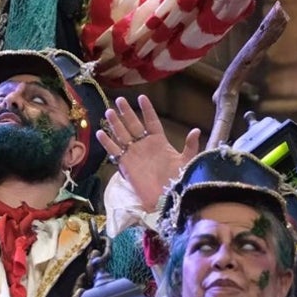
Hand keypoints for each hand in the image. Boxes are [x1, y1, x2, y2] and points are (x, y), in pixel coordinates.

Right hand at [97, 95, 200, 210]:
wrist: (166, 198)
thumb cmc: (177, 180)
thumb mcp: (186, 161)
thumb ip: (190, 146)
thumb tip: (196, 130)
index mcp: (159, 141)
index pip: (151, 121)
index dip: (147, 110)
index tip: (141, 98)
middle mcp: (145, 145)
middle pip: (133, 125)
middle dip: (126, 112)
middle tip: (120, 99)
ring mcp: (134, 153)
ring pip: (122, 135)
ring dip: (115, 123)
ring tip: (109, 112)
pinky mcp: (125, 164)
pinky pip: (114, 151)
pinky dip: (107, 142)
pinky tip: (100, 133)